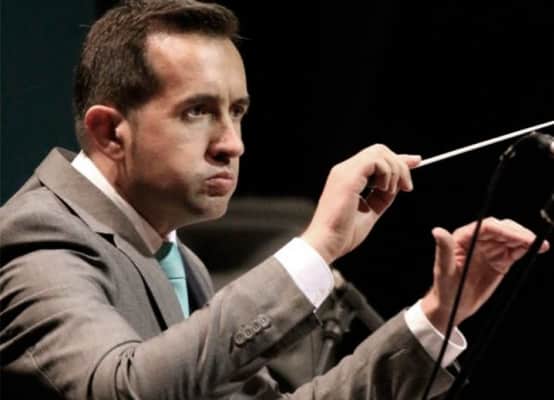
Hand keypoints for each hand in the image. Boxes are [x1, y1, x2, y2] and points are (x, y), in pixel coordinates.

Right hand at [301, 144, 420, 263]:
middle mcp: (345, 170)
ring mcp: (345, 171)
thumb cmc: (344, 233)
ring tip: (390, 192)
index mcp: (348, 178)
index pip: (376, 159)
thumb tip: (400, 184)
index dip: (398, 159)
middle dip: (400, 165)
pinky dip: (387, 174)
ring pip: (379, 152)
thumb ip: (383, 195)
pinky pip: (376, 161)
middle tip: (408, 187)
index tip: (417, 162)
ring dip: (394, 171)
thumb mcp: (371, 211)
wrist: (328, 243)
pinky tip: (383, 190)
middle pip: (380, 151)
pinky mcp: (348, 175)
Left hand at [422, 217, 549, 331]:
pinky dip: (527, 248)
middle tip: (534, 241)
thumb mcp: (443, 270)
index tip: (520, 237)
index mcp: (463, 238)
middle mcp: (477, 240)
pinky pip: (515, 251)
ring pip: (510, 239)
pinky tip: (539, 248)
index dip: (505, 230)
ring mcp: (489, 250)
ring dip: (526, 240)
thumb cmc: (444, 287)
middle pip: (502, 229)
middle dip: (518, 233)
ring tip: (541, 245)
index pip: (486, 227)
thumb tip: (438, 231)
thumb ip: (444, 250)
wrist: (452, 306)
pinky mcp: (499, 261)